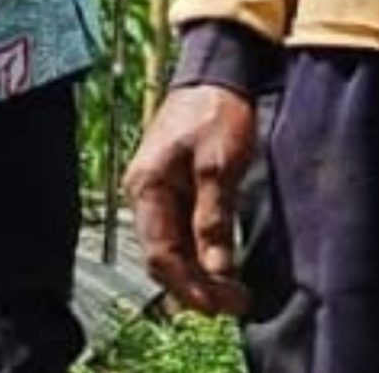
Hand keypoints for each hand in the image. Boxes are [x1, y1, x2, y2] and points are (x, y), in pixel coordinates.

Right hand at [123, 84, 259, 315]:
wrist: (215, 73)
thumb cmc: (215, 114)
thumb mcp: (219, 167)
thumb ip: (214, 219)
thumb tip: (217, 269)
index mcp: (147, 188)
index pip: (160, 255)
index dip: (190, 286)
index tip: (223, 305)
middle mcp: (144, 194)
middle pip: (163, 257)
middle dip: (195, 286)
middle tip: (234, 305)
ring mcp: (157, 191)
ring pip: (172, 248)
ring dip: (199, 274)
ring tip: (232, 294)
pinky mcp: (174, 187)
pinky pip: (181, 232)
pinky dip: (200, 254)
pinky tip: (221, 267)